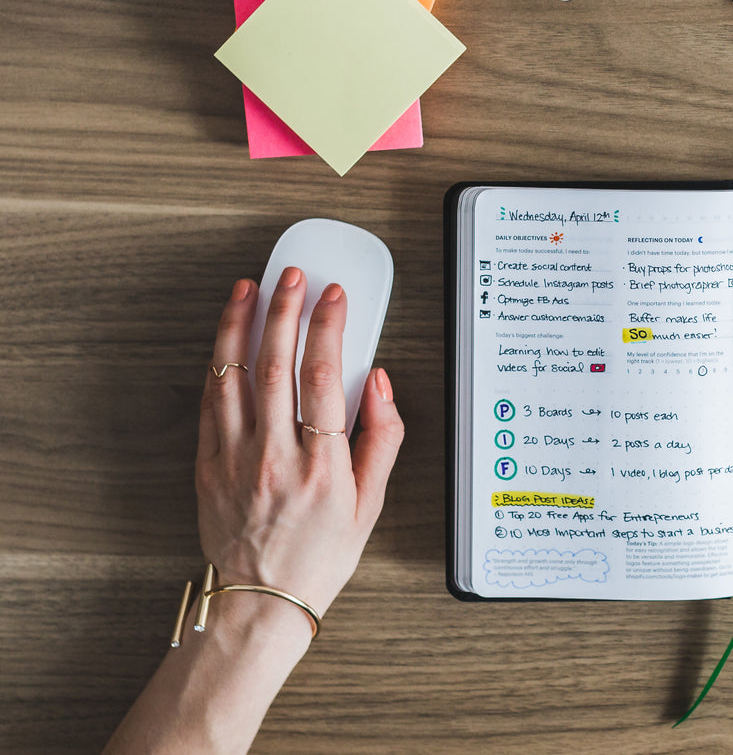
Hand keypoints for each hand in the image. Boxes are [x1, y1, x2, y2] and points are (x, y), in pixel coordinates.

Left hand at [197, 267, 404, 631]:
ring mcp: (235, 459)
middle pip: (276, 363)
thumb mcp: (372, 503)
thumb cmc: (320, 554)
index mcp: (322, 465)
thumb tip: (378, 383)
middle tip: (292, 277)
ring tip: (249, 289)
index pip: (323, 376)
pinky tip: (226, 338)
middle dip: (285, 309)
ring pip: (233, 374)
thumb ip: (383, 437)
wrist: (262, 598)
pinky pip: (210, 401)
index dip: (329, 326)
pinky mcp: (207, 465)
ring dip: (240, 324)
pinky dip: (218, 362)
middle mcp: (275, 456)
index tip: (334, 296)